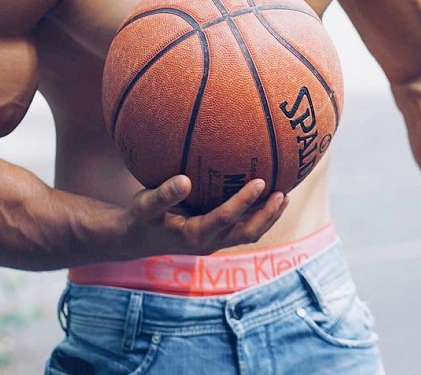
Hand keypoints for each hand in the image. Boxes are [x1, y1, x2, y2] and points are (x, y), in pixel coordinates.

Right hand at [118, 175, 288, 257]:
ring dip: (267, 217)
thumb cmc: (141, 217)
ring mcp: (214, 240)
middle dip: (267, 215)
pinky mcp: (215, 235)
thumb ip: (163, 195)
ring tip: (284, 196)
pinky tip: (264, 194)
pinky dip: (256, 213)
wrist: (136, 239)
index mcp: (194, 235)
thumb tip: (184, 180)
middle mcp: (209, 241)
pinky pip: (241, 226)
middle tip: (284, 193)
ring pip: (248, 233)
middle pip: (247, 232)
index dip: (244, 201)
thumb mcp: (145, 205)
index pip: (226, 218)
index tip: (260, 182)